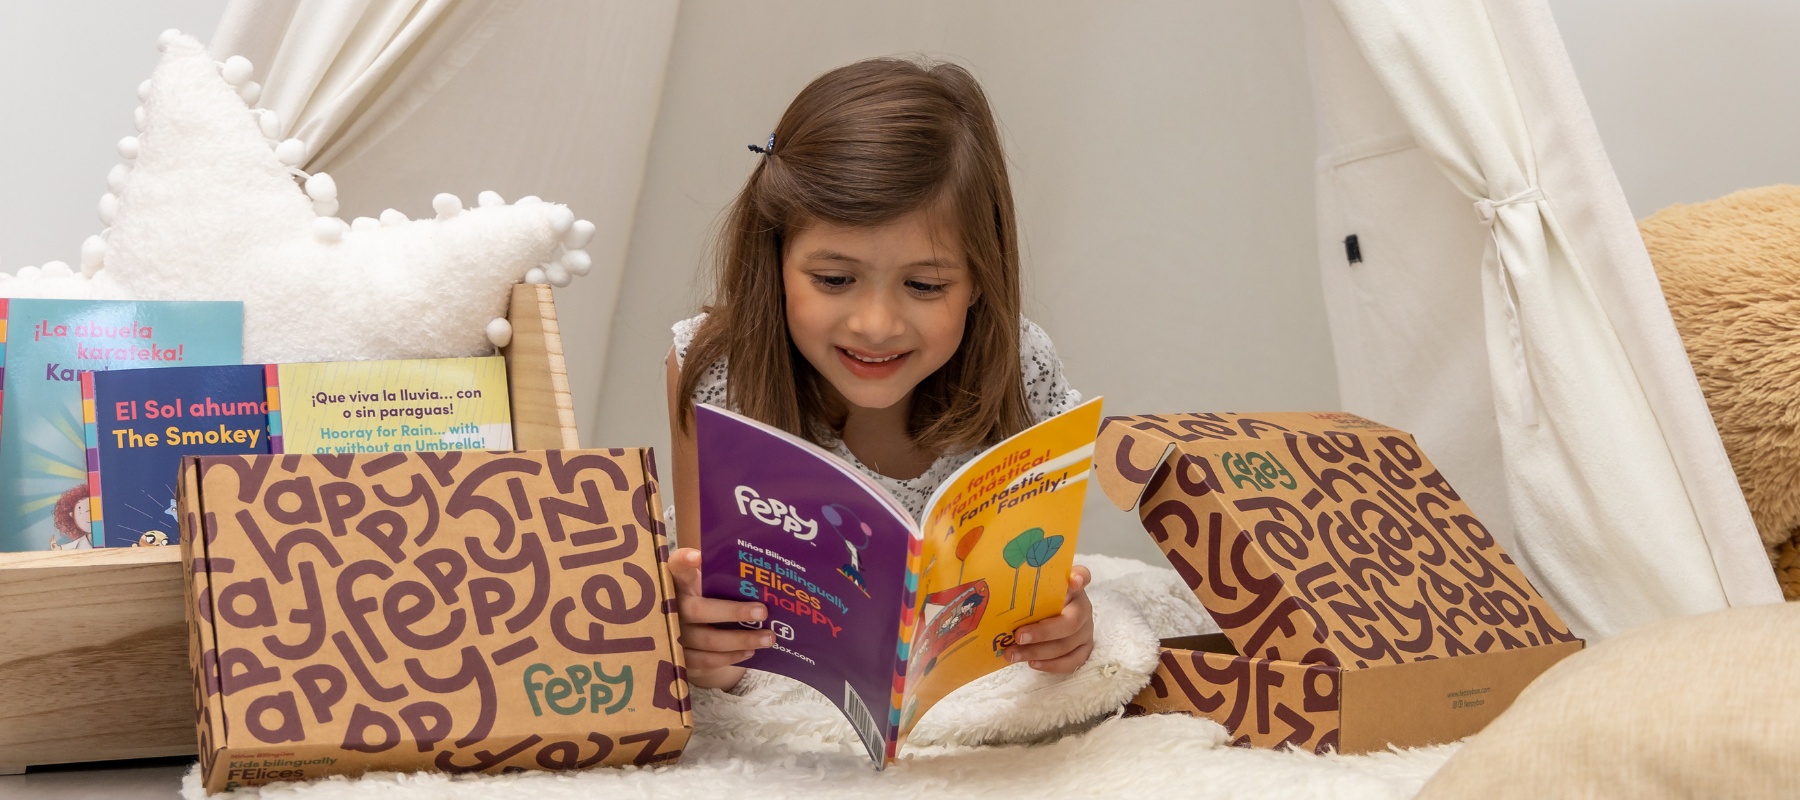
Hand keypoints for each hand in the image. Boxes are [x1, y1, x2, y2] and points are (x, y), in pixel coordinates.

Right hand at [668, 547, 773, 689]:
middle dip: (733, 612)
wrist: (687, 630)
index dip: (683, 561)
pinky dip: (730, 657)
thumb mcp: (707, 585)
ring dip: (741, 639)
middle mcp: (671, 607)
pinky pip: (706, 660)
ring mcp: (672, 634)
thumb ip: (725, 579)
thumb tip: (765, 582)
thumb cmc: (704, 599)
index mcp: (678, 583)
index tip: (698, 557)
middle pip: (699, 610)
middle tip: (762, 612)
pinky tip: (749, 651)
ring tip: (768, 638)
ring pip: (708, 640)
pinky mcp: (678, 658)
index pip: (675, 567)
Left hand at [1004, 565, 1093, 672]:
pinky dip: (1051, 665)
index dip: (1079, 578)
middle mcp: (1084, 608)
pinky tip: (1032, 663)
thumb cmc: (1039, 599)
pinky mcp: (1084, 649)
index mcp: (1073, 588)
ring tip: (1013, 654)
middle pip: (1070, 623)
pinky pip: (1072, 662)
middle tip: (1017, 636)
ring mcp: (1086, 630)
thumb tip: (998, 574)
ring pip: (1067, 646)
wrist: (1050, 615)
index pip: (1083, 576)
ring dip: (1038, 652)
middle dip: (1042, 632)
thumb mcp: (1035, 587)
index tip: (1072, 581)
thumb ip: (1026, 581)